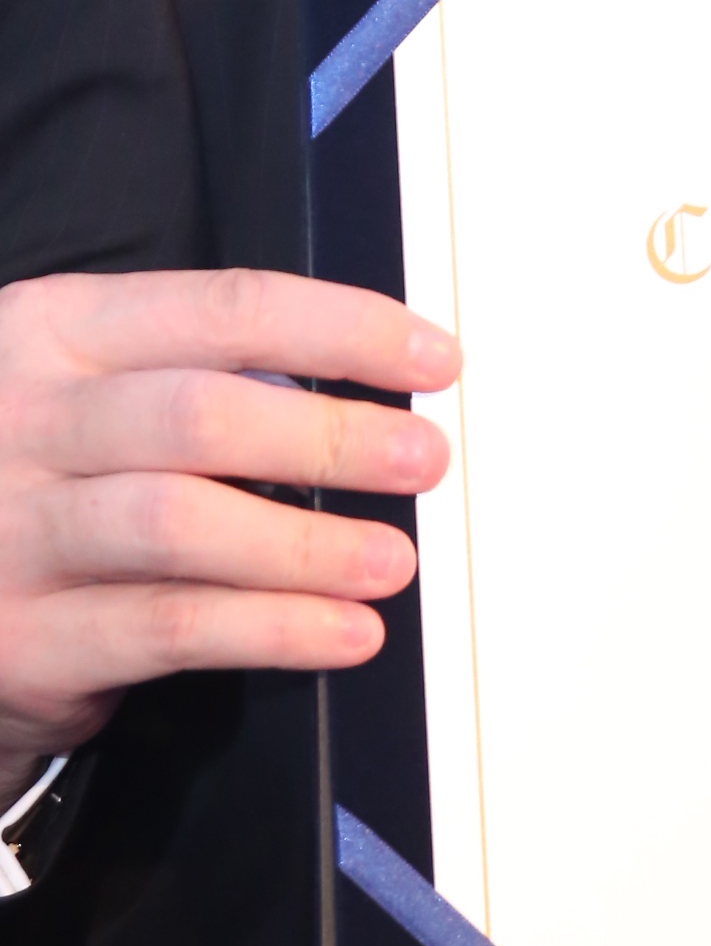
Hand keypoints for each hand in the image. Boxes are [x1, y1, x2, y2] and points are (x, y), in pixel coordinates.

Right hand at [0, 268, 459, 810]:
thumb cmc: (57, 474)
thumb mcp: (98, 390)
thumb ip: (205, 376)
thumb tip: (376, 396)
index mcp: (58, 330)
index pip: (226, 309)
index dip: (344, 330)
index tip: (434, 360)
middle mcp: (27, 419)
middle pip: (201, 414)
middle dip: (331, 437)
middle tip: (422, 461)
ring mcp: (14, 529)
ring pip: (181, 522)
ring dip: (307, 545)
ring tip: (390, 560)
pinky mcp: (26, 636)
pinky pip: (168, 626)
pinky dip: (272, 628)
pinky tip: (340, 630)